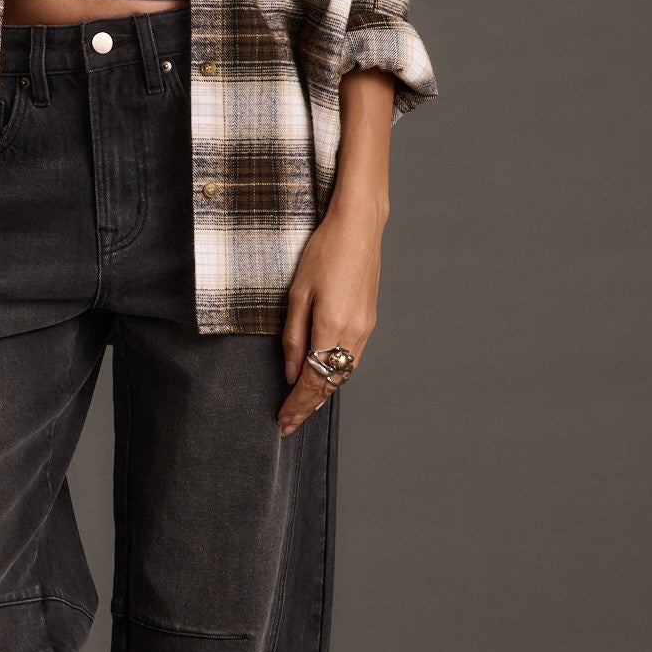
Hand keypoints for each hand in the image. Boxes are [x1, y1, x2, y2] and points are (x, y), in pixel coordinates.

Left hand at [278, 194, 384, 435]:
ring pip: (344, 374)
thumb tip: (292, 373)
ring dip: (323, 393)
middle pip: (330, 383)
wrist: (358, 228)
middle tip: (289, 423)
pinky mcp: (369, 320)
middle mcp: (353, 334)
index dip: (297, 405)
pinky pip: (353, 359)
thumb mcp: (298, 295)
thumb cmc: (324, 253)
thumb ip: (294, 337)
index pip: (313, 381)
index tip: (283, 422)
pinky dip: (336, 375)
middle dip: (309, 406)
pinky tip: (324, 377)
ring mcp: (365, 328)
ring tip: (303, 406)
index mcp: (332, 327)